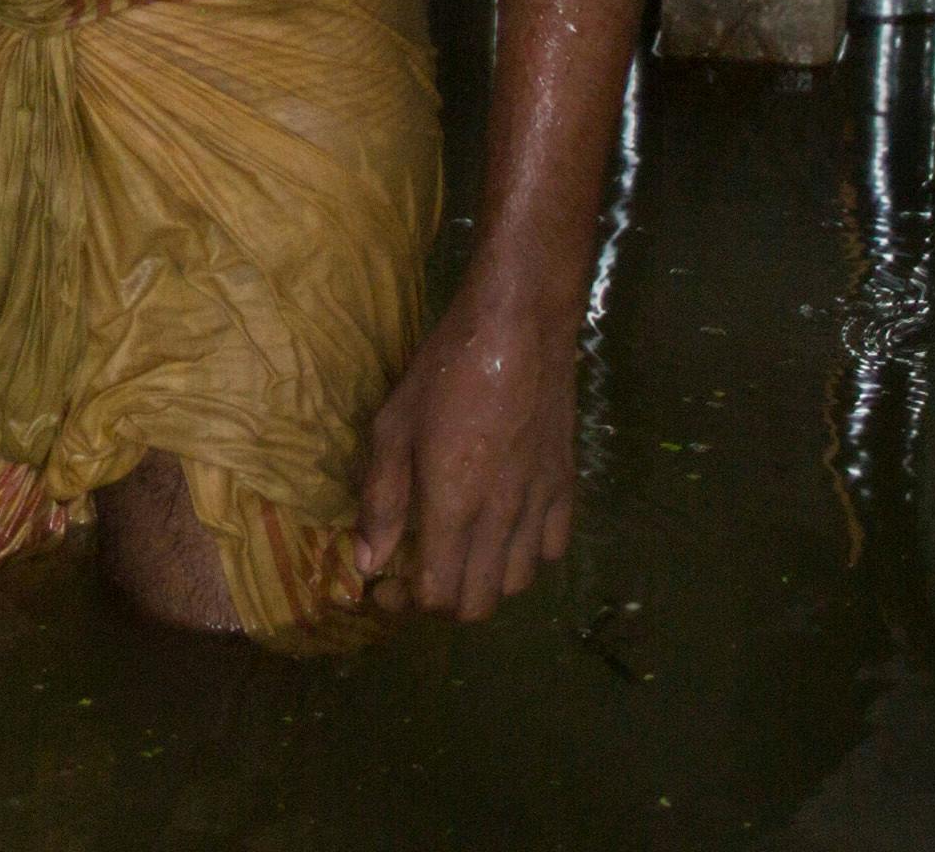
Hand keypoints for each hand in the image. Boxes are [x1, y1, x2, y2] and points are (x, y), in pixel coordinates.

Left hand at [351, 289, 579, 621]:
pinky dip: (526, 554)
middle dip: (442, 602)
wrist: (517, 330)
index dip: (406, 603)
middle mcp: (500, 518)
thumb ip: (381, 500)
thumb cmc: (444, 371)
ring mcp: (539, 505)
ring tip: (459, 553)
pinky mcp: (565, 487)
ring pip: (517, 583)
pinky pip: (552, 549)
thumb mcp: (393, 427)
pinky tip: (505, 529)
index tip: (385, 587)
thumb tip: (368, 563)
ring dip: (483, 581)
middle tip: (417, 575)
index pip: (438, 594)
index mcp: (453, 505)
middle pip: (479, 603)